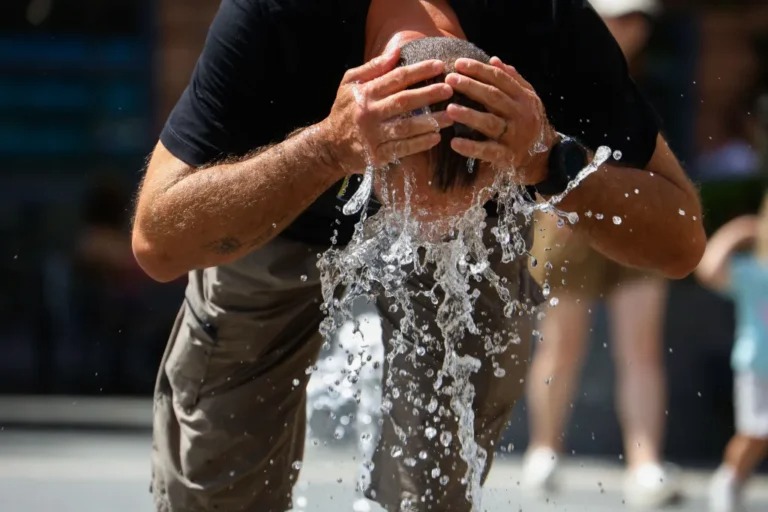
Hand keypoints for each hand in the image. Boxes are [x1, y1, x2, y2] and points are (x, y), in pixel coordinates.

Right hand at [321, 48, 454, 175]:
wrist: (329, 147)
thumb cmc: (344, 111)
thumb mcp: (349, 84)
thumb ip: (373, 68)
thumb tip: (396, 52)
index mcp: (364, 93)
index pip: (396, 78)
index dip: (419, 71)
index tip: (439, 66)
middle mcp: (368, 114)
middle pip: (404, 101)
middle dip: (429, 94)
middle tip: (449, 89)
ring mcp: (373, 136)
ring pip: (406, 127)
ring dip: (431, 121)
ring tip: (451, 116)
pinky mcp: (377, 155)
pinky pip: (403, 148)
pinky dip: (420, 143)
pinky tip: (436, 137)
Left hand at [444, 56, 556, 183]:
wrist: (545, 156)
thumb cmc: (530, 122)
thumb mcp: (528, 99)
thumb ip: (513, 80)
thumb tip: (494, 60)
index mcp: (523, 98)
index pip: (500, 79)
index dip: (479, 70)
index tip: (458, 63)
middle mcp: (520, 114)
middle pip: (493, 97)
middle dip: (470, 87)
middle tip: (449, 80)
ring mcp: (513, 136)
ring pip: (490, 123)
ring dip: (469, 115)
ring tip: (449, 109)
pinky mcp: (507, 156)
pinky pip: (487, 151)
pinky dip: (471, 148)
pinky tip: (454, 143)